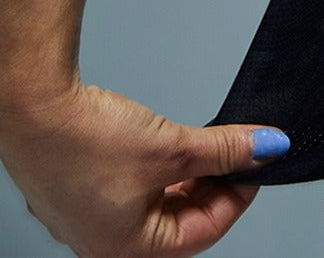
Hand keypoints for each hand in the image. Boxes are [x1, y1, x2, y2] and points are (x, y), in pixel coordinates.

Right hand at [0, 78, 286, 256]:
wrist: (32, 107)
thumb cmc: (83, 140)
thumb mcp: (170, 147)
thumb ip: (222, 150)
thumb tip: (265, 148)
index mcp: (124, 248)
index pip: (200, 234)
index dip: (235, 198)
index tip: (255, 166)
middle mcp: (102, 239)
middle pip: (176, 221)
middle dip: (210, 186)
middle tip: (236, 155)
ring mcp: (86, 213)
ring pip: (154, 201)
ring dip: (185, 175)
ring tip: (205, 145)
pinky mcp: (77, 184)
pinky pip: (130, 184)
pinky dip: (157, 166)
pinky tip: (166, 142)